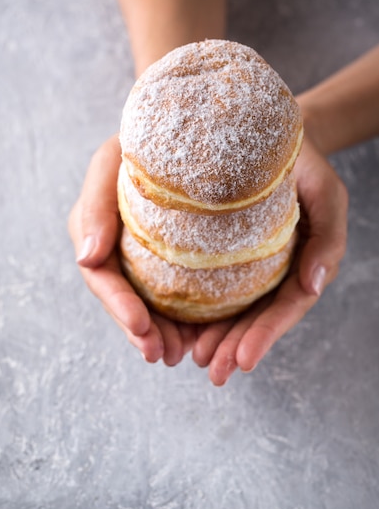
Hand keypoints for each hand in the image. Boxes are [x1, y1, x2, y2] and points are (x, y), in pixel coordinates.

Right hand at [68, 134, 196, 364]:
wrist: (182, 133)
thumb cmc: (141, 141)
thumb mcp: (109, 161)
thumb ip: (94, 206)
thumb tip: (87, 260)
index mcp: (97, 233)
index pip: (102, 277)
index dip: (119, 305)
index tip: (142, 326)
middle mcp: (116, 252)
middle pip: (124, 302)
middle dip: (141, 332)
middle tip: (164, 356)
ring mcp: (142, 261)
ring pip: (148, 308)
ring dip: (161, 337)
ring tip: (180, 357)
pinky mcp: (168, 263)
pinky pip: (173, 299)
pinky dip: (182, 322)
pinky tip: (197, 340)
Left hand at [192, 135, 347, 385]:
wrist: (269, 137)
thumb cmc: (303, 164)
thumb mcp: (326, 193)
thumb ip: (328, 238)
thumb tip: (314, 286)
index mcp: (301, 261)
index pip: (286, 305)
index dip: (266, 334)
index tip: (244, 360)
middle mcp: (273, 270)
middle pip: (256, 317)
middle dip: (235, 347)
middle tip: (213, 371)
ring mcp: (249, 266)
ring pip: (232, 309)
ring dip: (215, 339)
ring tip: (195, 360)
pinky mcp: (222, 255)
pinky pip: (210, 287)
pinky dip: (198, 310)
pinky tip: (181, 329)